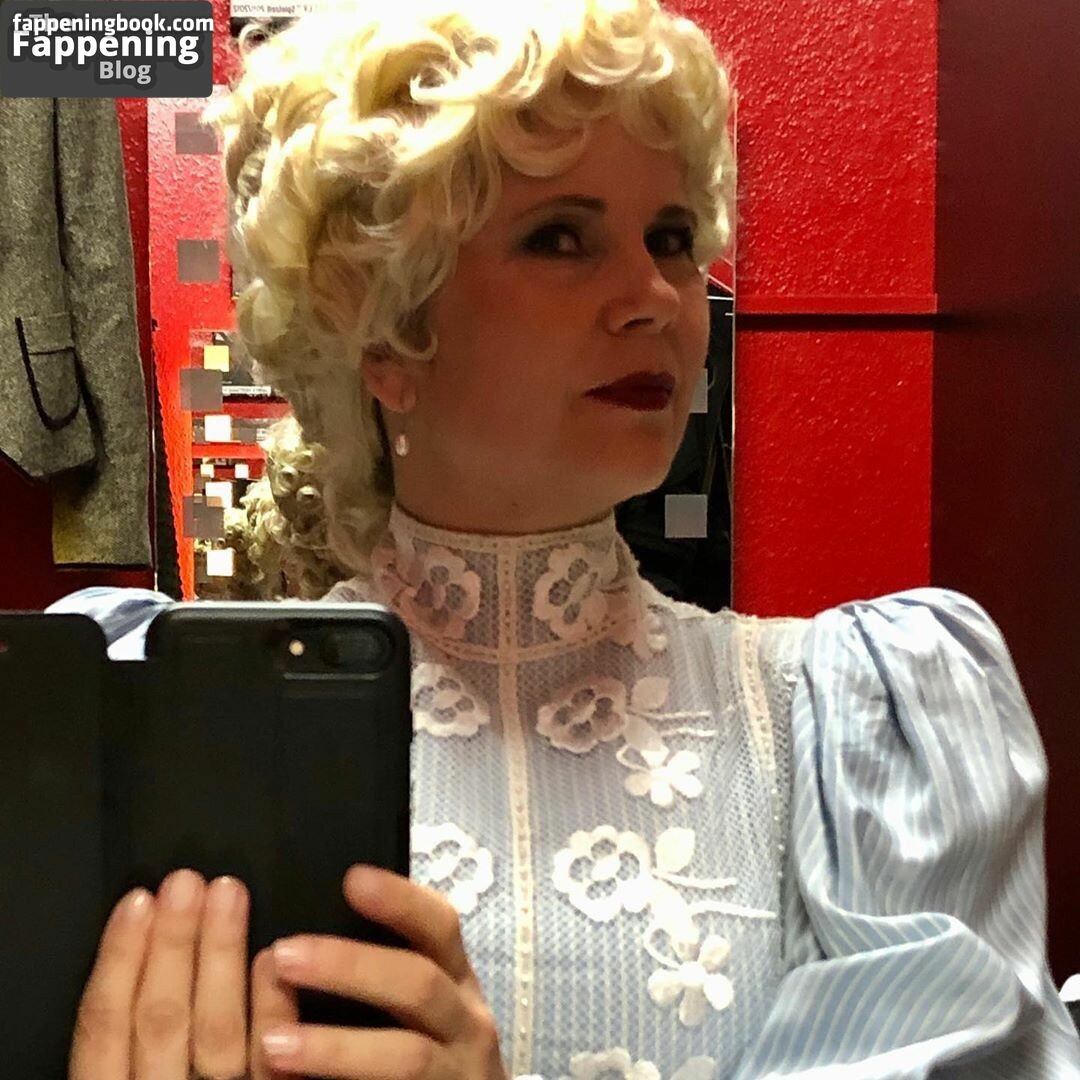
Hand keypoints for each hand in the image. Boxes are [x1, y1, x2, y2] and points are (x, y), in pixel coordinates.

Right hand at [69, 868, 299, 1079]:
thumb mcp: (128, 1076)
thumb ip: (130, 1038)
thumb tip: (143, 946)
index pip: (103, 1029)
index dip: (117, 961)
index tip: (135, 900)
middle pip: (160, 1020)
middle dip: (172, 945)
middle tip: (185, 882)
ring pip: (215, 1030)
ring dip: (220, 955)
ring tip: (228, 893)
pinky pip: (271, 1061)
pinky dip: (270, 1007)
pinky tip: (271, 956)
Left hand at [257, 865, 507, 1079]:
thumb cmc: (427, 1044)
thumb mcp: (421, 1000)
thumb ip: (381, 966)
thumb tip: (307, 927)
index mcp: (454, 976)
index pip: (438, 924)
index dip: (400, 899)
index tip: (352, 878)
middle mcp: (465, 1019)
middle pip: (419, 982)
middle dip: (351, 966)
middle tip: (283, 954)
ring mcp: (457, 1070)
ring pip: (407, 1055)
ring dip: (337, 1047)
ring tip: (272, 1042)